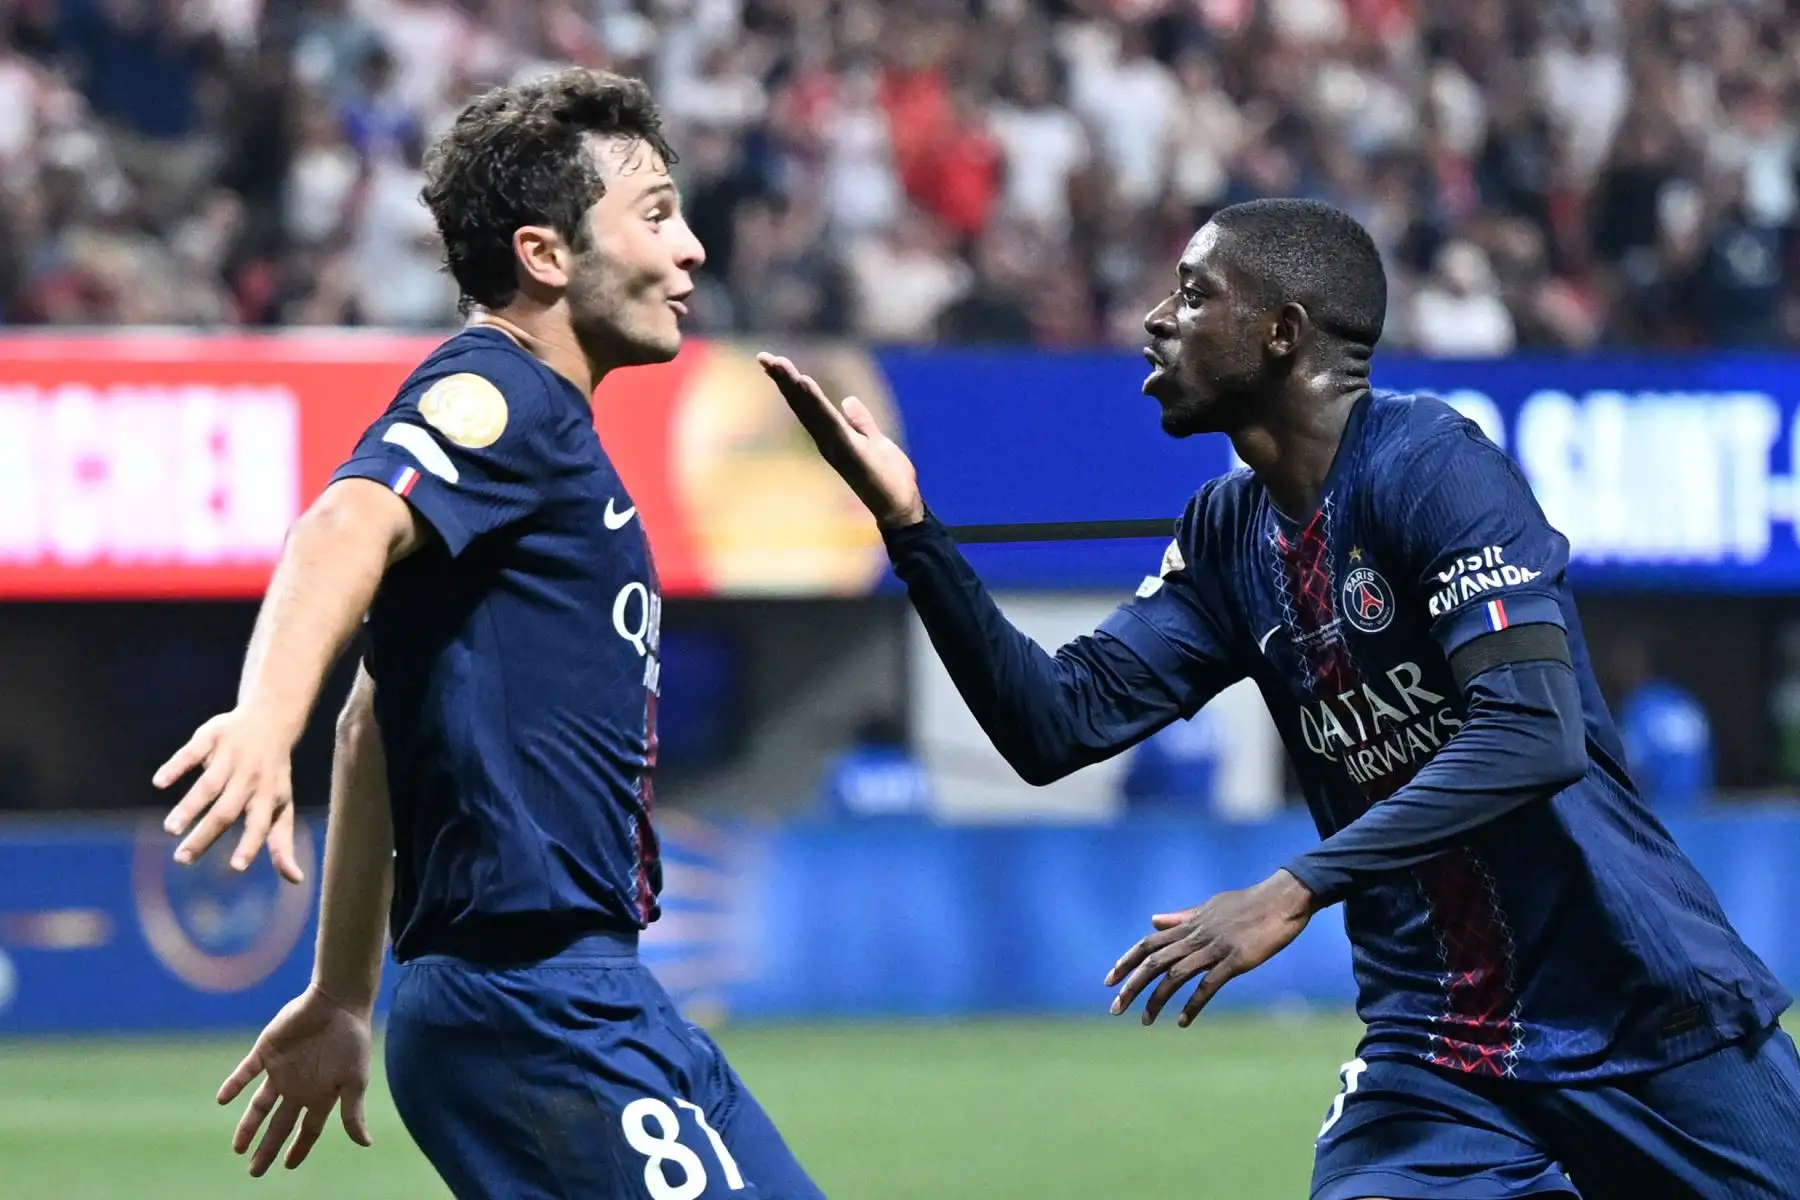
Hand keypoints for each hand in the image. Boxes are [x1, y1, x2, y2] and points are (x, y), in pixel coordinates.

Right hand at [155, 709, 304, 882]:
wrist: (270, 720)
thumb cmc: (273, 774)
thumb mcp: (283, 805)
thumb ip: (282, 842)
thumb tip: (296, 880)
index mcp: (268, 797)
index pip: (260, 825)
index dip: (250, 845)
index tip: (236, 867)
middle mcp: (249, 778)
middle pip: (226, 811)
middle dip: (205, 835)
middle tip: (182, 859)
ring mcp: (230, 757)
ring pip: (208, 786)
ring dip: (189, 807)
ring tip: (171, 829)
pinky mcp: (210, 737)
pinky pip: (191, 753)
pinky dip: (175, 766)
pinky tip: (159, 782)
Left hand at [218, 986, 373, 1175]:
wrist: (340, 1001)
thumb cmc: (352, 1040)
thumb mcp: (356, 1080)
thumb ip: (353, 1112)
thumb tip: (365, 1144)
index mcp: (320, 1094)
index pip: (308, 1129)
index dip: (299, 1148)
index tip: (287, 1166)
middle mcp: (298, 1086)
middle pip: (280, 1123)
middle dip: (268, 1147)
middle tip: (254, 1171)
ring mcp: (281, 1070)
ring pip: (260, 1104)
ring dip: (248, 1125)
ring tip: (238, 1148)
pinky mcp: (266, 1051)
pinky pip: (246, 1071)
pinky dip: (234, 1084)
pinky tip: (223, 1099)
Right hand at [758, 353, 925, 528]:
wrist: (901, 507)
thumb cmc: (889, 479)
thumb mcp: (877, 442)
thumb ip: (861, 422)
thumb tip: (848, 400)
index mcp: (834, 435)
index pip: (809, 405)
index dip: (791, 383)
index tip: (774, 361)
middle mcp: (829, 440)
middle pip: (802, 405)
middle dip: (783, 380)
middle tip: (763, 357)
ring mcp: (837, 446)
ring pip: (811, 410)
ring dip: (794, 387)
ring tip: (778, 365)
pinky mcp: (851, 451)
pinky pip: (831, 422)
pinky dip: (817, 403)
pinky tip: (806, 384)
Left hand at [1104, 870, 1315, 1027]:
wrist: (1283, 899)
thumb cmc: (1248, 904)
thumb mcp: (1209, 907)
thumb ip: (1181, 917)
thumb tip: (1153, 920)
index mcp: (1189, 926)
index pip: (1147, 944)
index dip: (1126, 962)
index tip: (1109, 981)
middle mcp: (1196, 937)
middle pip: (1154, 962)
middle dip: (1131, 986)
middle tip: (1115, 1009)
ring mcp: (1215, 948)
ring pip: (1175, 975)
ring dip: (1156, 1000)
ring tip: (1144, 1021)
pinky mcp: (1236, 960)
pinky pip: (1208, 985)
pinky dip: (1193, 1004)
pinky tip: (1183, 1021)